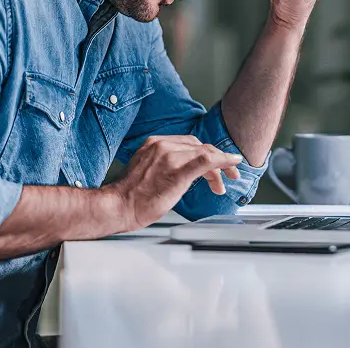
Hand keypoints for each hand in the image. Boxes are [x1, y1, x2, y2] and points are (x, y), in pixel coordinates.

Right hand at [109, 135, 242, 229]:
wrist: (118, 206)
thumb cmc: (131, 196)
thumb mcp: (148, 170)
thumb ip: (165, 163)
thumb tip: (185, 170)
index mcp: (154, 143)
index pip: (188, 143)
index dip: (206, 152)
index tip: (215, 163)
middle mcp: (162, 145)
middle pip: (199, 146)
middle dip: (216, 159)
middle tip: (226, 175)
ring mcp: (170, 156)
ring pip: (205, 152)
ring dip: (221, 165)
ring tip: (225, 181)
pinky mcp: (177, 171)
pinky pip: (206, 160)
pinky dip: (223, 161)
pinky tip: (232, 164)